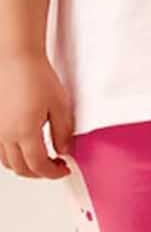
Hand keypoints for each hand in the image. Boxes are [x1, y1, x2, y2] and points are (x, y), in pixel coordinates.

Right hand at [0, 52, 73, 178]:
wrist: (15, 58)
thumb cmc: (35, 76)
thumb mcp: (60, 105)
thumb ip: (63, 132)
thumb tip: (63, 151)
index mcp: (24, 132)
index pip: (39, 166)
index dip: (53, 172)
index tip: (64, 169)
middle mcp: (5, 134)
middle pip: (21, 168)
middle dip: (40, 173)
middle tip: (55, 166)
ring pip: (6, 162)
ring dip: (24, 166)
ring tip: (40, 158)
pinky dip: (11, 156)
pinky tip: (23, 147)